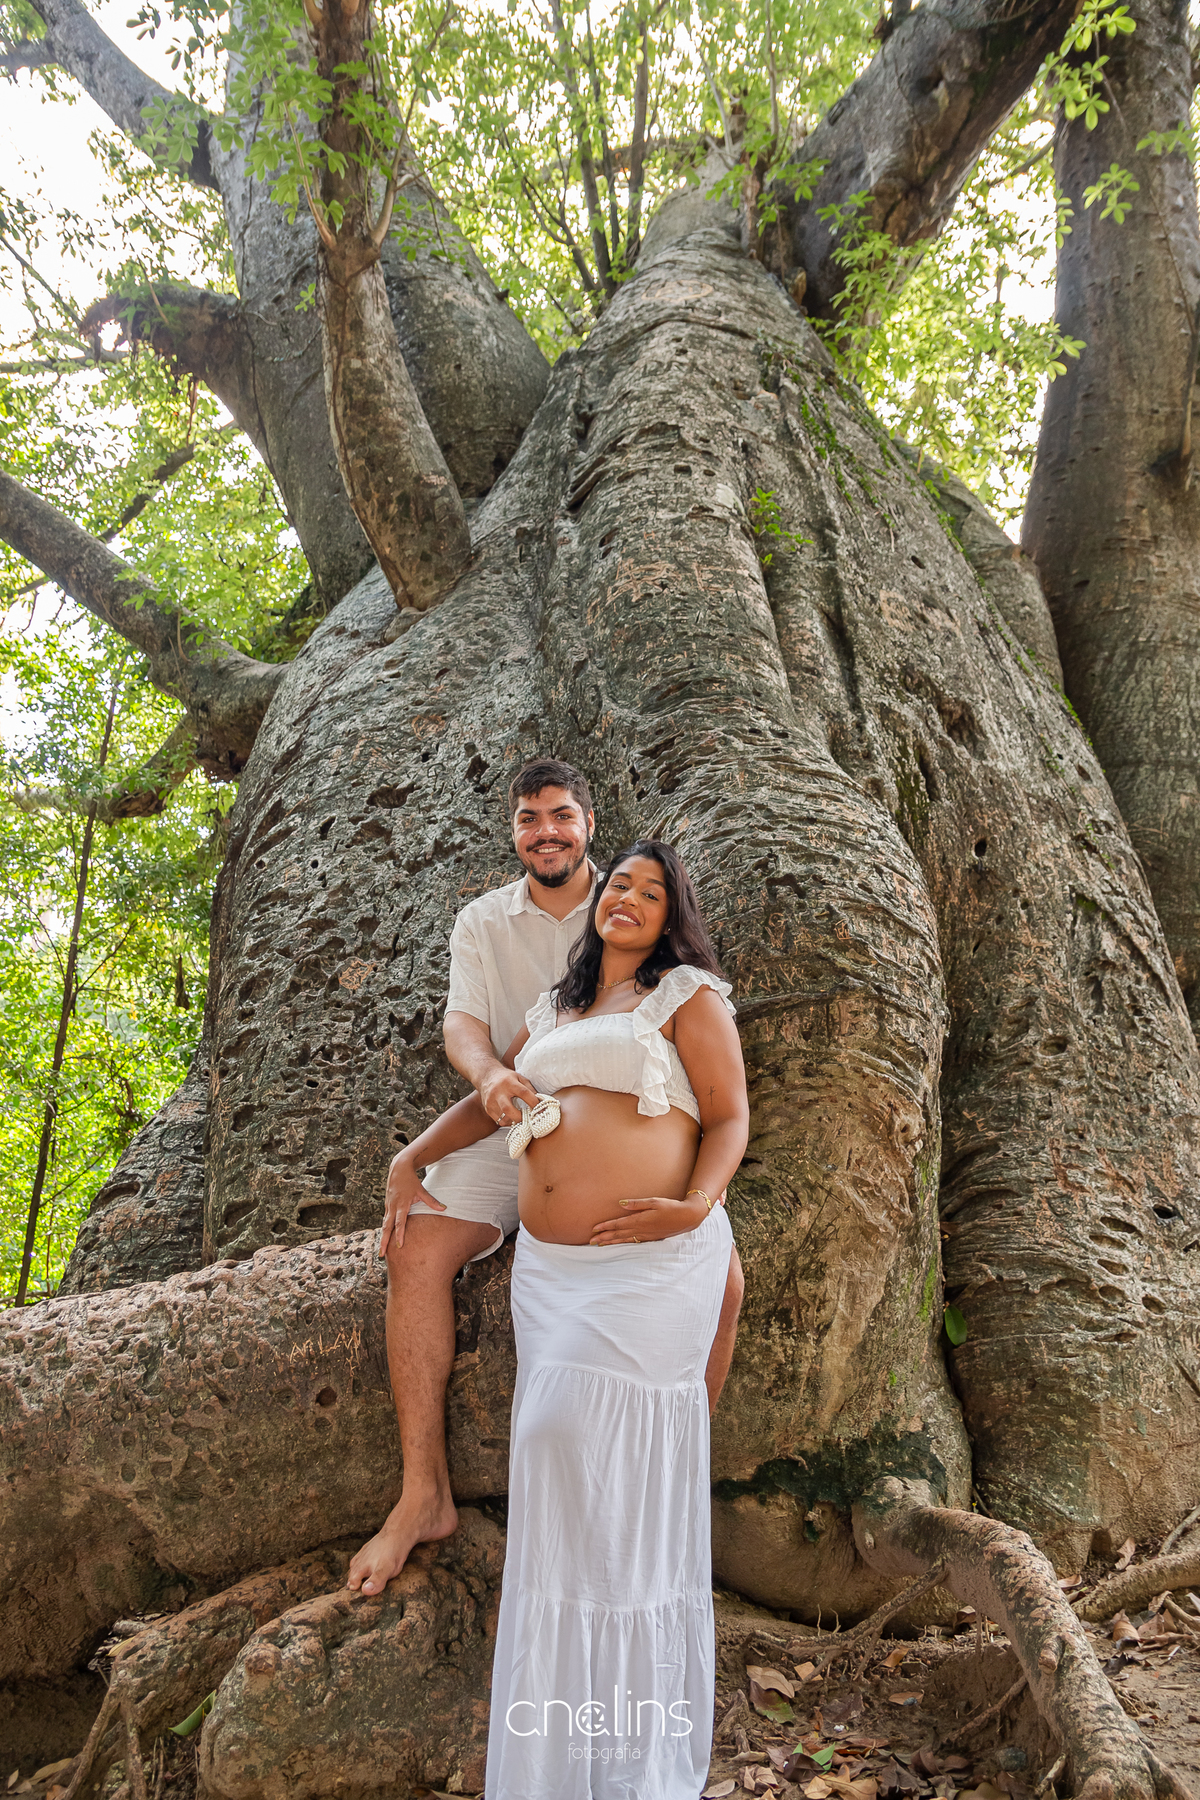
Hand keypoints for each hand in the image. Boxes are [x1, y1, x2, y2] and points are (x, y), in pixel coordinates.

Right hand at [379, 1151, 444, 1256]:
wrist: (398, 1169)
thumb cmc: (411, 1180)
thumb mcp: (421, 1190)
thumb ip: (432, 1201)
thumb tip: (444, 1208)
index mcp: (401, 1205)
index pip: (400, 1223)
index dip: (399, 1235)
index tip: (399, 1246)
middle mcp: (392, 1207)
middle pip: (387, 1227)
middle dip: (384, 1241)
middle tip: (381, 1254)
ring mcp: (388, 1206)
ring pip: (384, 1225)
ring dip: (383, 1237)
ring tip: (382, 1251)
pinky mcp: (387, 1205)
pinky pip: (385, 1220)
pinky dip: (384, 1229)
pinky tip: (384, 1238)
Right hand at [478, 1065, 539, 1128]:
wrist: (487, 1075)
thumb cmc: (506, 1077)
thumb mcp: (519, 1077)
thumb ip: (530, 1088)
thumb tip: (540, 1101)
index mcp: (509, 1082)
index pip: (523, 1093)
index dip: (533, 1102)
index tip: (540, 1109)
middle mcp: (498, 1092)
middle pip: (508, 1109)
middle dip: (520, 1117)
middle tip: (528, 1119)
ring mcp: (491, 1101)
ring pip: (503, 1118)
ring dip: (514, 1121)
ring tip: (521, 1118)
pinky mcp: (488, 1109)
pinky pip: (499, 1121)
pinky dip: (508, 1121)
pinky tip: (512, 1117)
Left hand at [588, 1194, 706, 1245]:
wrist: (686, 1218)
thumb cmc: (671, 1206)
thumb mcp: (654, 1201)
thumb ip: (637, 1204)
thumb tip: (621, 1204)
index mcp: (640, 1220)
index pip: (618, 1224)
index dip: (605, 1227)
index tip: (594, 1229)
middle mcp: (641, 1230)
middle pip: (618, 1235)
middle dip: (604, 1238)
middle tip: (590, 1241)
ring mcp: (645, 1235)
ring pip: (624, 1240)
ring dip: (611, 1242)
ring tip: (600, 1245)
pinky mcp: (650, 1238)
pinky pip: (632, 1242)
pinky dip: (623, 1243)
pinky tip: (618, 1244)